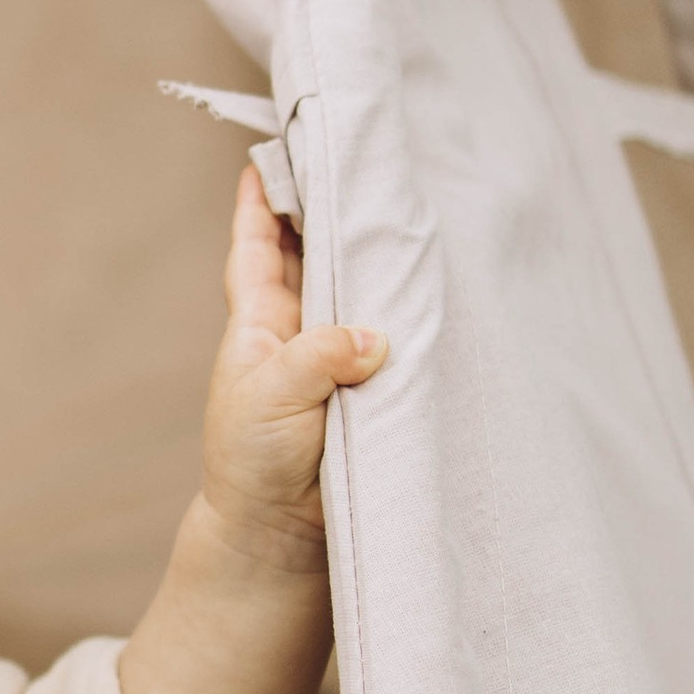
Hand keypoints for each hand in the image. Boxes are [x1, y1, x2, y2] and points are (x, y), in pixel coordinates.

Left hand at [198, 166, 387, 564]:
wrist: (281, 540)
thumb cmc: (255, 465)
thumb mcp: (272, 398)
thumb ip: (319, 357)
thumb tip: (375, 336)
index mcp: (259, 324)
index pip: (255, 247)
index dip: (260, 201)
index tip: (268, 153)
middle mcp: (301, 332)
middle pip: (316, 254)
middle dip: (332, 210)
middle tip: (360, 158)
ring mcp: (341, 360)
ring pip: (361, 291)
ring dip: (378, 256)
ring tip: (406, 204)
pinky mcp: (378, 390)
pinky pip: (398, 338)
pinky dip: (413, 311)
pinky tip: (439, 282)